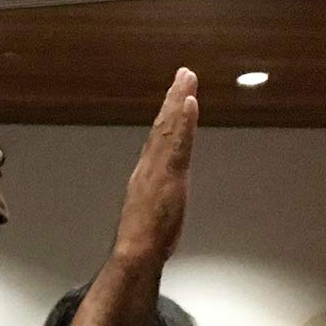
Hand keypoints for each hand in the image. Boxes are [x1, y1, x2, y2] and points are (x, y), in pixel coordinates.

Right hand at [112, 68, 198, 263]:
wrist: (136, 251)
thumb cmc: (143, 241)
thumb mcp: (151, 215)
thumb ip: (157, 200)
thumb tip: (160, 200)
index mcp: (146, 173)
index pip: (159, 138)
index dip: (168, 115)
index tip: (176, 96)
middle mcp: (150, 164)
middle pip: (163, 124)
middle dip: (174, 97)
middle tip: (184, 74)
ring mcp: (159, 167)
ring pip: (170, 127)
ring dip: (179, 100)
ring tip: (187, 78)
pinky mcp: (170, 174)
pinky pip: (179, 141)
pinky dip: (184, 120)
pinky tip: (189, 102)